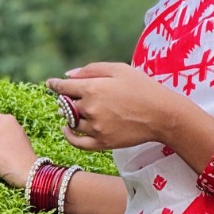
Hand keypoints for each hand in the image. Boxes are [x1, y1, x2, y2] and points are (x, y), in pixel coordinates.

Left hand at [46, 62, 173, 152]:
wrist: (162, 114)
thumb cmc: (142, 87)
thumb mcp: (119, 69)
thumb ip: (91, 69)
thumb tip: (68, 75)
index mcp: (91, 88)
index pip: (63, 87)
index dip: (55, 85)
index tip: (50, 84)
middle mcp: (89, 109)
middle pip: (67, 104)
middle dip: (68, 99)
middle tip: (72, 97)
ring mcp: (95, 128)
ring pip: (72, 122)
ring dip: (70, 116)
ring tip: (76, 111)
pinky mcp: (102, 143)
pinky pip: (77, 143)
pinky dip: (69, 136)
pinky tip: (68, 130)